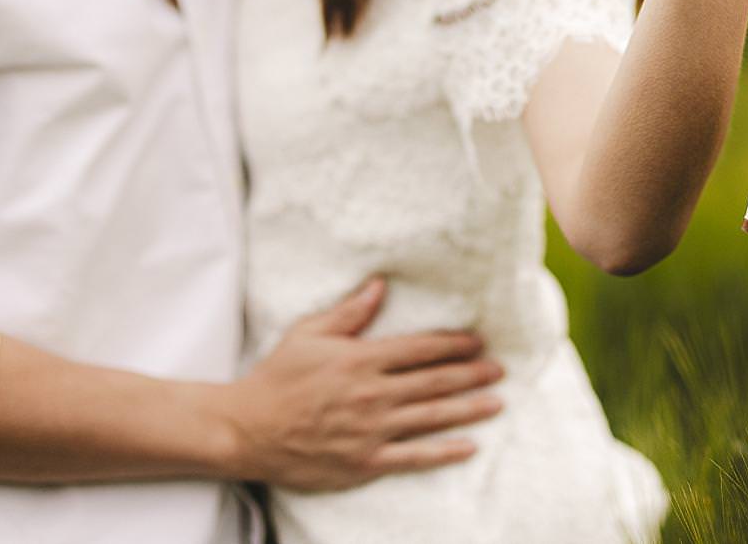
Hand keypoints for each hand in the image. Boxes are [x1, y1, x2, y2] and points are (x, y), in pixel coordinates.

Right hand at [218, 277, 503, 490]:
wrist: (247, 430)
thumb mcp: (309, 334)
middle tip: (500, 368)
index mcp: (360, 359)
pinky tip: (469, 446)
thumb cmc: (277, 378)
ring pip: (431, 418)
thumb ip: (349, 312)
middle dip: (471, 373)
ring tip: (497, 401)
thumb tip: (380, 286)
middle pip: (433, 381)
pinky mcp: (365, 462)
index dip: (453, 344)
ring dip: (468, 408)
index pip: (419, 349)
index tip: (478, 341)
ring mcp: (370, 431)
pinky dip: (444, 452)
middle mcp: (371, 394)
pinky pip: (414, 457)